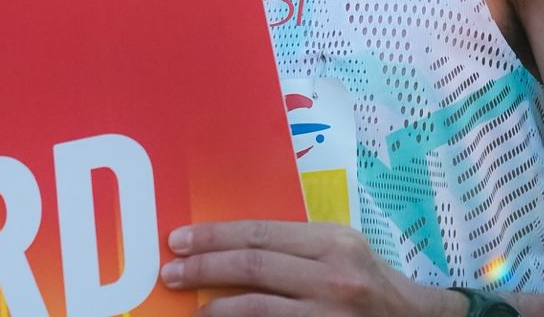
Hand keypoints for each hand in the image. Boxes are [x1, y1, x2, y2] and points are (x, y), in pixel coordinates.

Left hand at [160, 220, 465, 316]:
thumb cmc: (371, 281)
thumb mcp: (339, 250)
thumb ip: (293, 246)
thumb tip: (228, 247)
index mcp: (333, 242)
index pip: (259, 234)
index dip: (213, 237)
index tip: (180, 241)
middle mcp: (333, 277)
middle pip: (252, 268)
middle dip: (204, 268)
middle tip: (172, 272)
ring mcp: (330, 315)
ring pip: (257, 309)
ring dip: (216, 308)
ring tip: (193, 308)